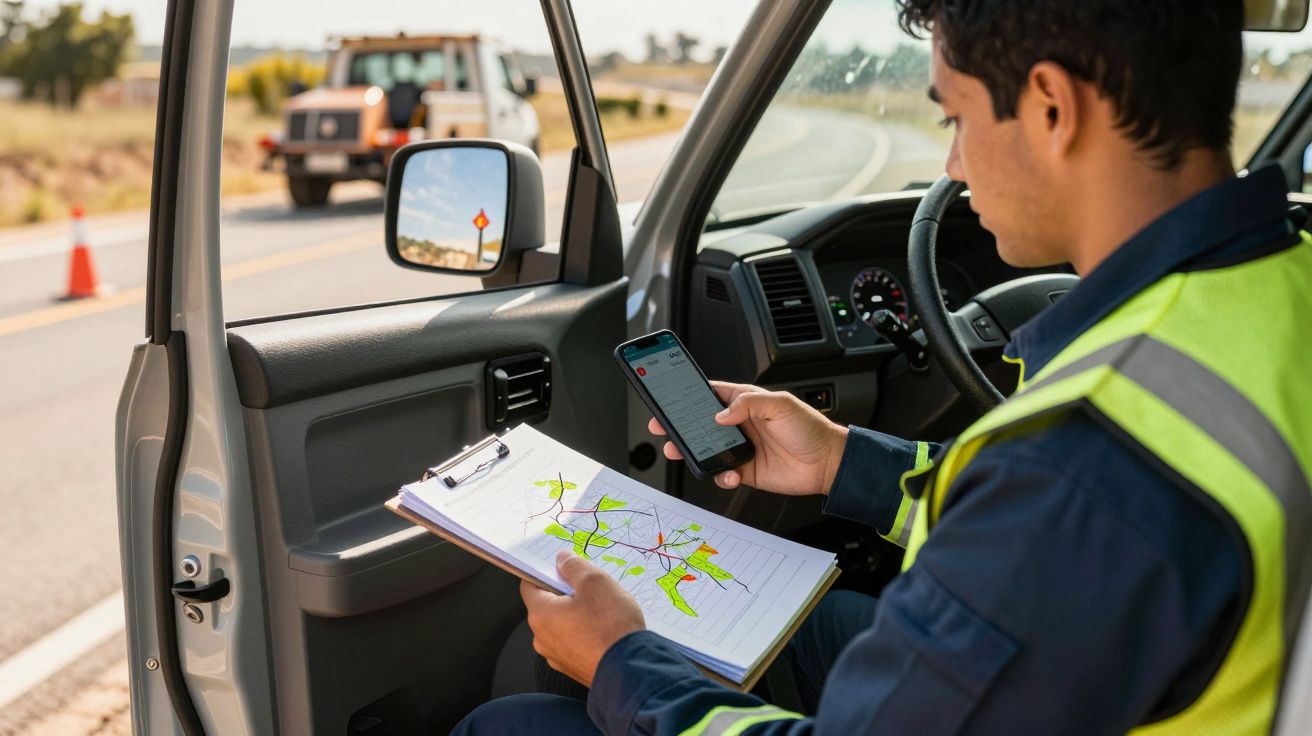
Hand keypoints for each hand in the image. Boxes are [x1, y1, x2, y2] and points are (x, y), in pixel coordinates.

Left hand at [520, 550, 644, 687]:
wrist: (630, 669)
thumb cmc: (610, 624)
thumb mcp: (594, 581)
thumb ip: (574, 566)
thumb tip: (562, 559)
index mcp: (541, 614)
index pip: (529, 585)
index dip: (544, 572)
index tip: (562, 567)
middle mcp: (542, 638)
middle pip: (548, 606)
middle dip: (566, 593)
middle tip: (590, 587)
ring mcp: (557, 657)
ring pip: (562, 625)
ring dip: (577, 614)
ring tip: (603, 610)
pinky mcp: (574, 668)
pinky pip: (574, 643)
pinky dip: (585, 633)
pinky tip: (605, 630)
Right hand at [649, 381, 847, 494]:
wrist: (827, 463)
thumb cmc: (809, 428)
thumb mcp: (781, 404)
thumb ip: (749, 403)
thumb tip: (721, 414)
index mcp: (746, 402)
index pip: (711, 394)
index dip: (689, 395)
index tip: (669, 397)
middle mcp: (740, 425)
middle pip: (700, 423)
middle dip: (679, 426)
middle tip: (662, 427)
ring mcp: (741, 448)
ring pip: (706, 450)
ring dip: (691, 452)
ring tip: (678, 451)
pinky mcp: (745, 471)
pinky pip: (723, 474)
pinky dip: (720, 476)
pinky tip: (729, 475)